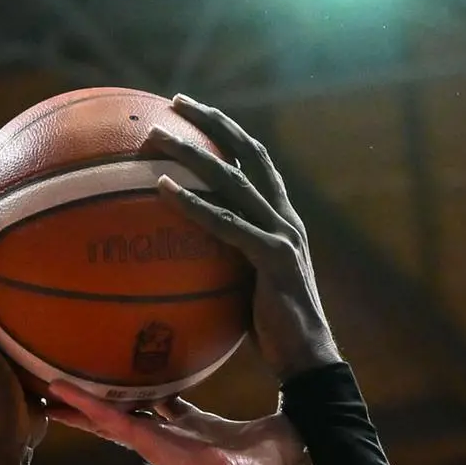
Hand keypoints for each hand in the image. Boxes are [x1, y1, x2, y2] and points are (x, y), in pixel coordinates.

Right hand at [43, 379, 302, 464]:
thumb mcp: (279, 425)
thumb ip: (282, 405)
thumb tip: (308, 386)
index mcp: (197, 432)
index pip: (162, 407)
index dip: (145, 393)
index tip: (128, 375)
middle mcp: (170, 438)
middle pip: (125, 413)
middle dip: (98, 402)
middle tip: (69, 385)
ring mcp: (156, 443)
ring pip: (107, 417)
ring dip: (77, 404)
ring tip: (44, 388)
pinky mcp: (149, 443)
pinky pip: (110, 418)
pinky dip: (83, 403)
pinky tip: (55, 387)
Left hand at [141, 97, 338, 379]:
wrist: (308, 361)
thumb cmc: (273, 333)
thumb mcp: (246, 288)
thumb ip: (225, 263)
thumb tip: (181, 262)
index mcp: (282, 220)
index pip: (256, 162)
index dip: (228, 133)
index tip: (195, 114)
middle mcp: (285, 218)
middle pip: (249, 154)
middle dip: (213, 123)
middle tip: (176, 103)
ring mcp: (282, 235)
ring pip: (233, 180)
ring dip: (193, 154)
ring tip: (157, 138)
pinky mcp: (274, 259)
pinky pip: (226, 224)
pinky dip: (193, 204)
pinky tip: (161, 190)